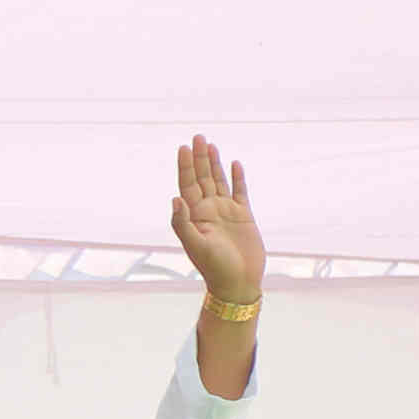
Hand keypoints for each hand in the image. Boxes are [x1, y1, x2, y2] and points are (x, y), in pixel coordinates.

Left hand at [169, 135, 261, 305]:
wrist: (238, 281)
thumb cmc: (214, 267)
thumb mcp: (195, 245)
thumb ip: (182, 223)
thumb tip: (175, 198)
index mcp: (194, 215)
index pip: (186, 185)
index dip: (184, 166)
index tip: (183, 147)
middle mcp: (208, 210)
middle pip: (202, 178)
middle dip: (199, 158)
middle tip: (197, 136)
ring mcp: (226, 211)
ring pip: (218, 181)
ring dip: (214, 163)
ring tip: (210, 144)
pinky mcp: (244, 215)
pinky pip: (240, 191)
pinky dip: (237, 177)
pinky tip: (234, 163)